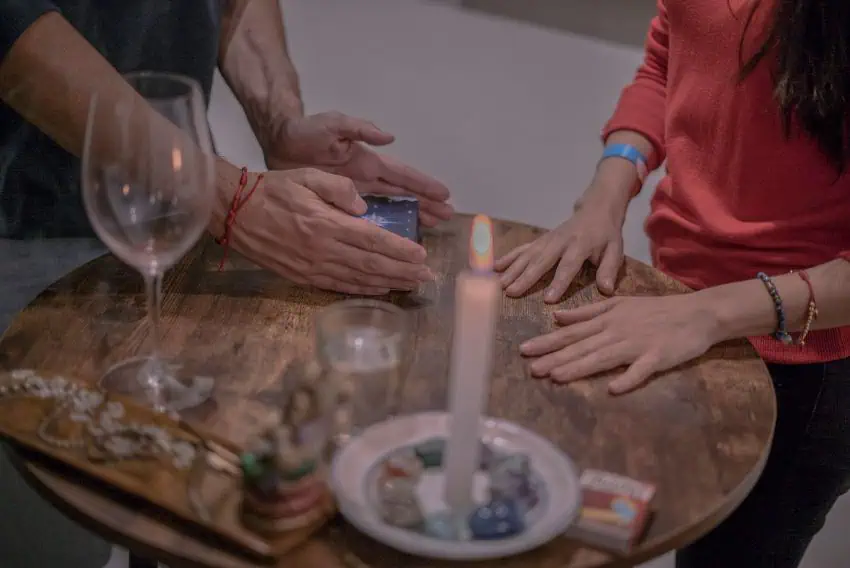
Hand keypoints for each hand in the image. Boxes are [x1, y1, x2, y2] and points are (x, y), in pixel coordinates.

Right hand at [222, 167, 434, 294]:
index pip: (373, 240)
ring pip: (359, 280)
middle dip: (404, 272)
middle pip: (372, 265)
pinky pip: (339, 287)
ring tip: (413, 285)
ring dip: (389, 284)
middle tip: (428, 276)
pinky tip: (381, 290)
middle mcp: (323, 250)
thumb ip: (340, 189)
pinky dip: (364, 290)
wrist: (235, 212)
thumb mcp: (308, 176)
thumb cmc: (274, 190)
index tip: (421, 255)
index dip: (400, 250)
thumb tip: (365, 207)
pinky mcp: (303, 277)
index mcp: (327, 223)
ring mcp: (313, 267)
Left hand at [266, 111, 452, 226]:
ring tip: (430, 229)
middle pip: (402, 196)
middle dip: (424, 205)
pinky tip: (390, 243)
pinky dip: (379, 232)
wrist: (278, 143)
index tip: (445, 194)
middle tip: (446, 217)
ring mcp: (353, 195)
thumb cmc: (306, 132)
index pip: (401, 175)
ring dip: (409, 219)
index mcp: (367, 162)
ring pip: (388, 211)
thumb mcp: (334, 124)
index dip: (423, 185)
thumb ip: (359, 128)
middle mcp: (366, 180)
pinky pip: (364, 223)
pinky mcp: (339, 207)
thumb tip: (388, 137)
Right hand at [495, 182, 626, 302]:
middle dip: (525, 277)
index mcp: (580, 245)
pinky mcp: (540, 240)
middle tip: (511, 292)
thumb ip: (609, 270)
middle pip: (541, 261)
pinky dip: (508, 257)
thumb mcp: (615, 250)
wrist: (596, 208)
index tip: (548, 299)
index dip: (558, 283)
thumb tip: (607, 290)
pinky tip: (495, 267)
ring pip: (527, 255)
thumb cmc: (606, 234)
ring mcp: (547, 240)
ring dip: (512, 269)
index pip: (568, 266)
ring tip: (500, 284)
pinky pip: (522, 249)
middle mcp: (560, 241)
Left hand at [520, 294, 720, 394]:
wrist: (697, 313)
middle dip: (555, 357)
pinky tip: (612, 389)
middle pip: (581, 346)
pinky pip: (641, 370)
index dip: (548, 342)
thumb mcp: (618, 304)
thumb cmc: (655, 310)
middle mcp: (616, 331)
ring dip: (579, 367)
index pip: (571, 333)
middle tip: (531, 368)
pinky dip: (628, 379)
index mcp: (607, 319)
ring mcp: (637, 344)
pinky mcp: (657, 357)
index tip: (525, 350)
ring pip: (603, 357)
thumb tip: (557, 316)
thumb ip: (587, 311)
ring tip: (556, 377)